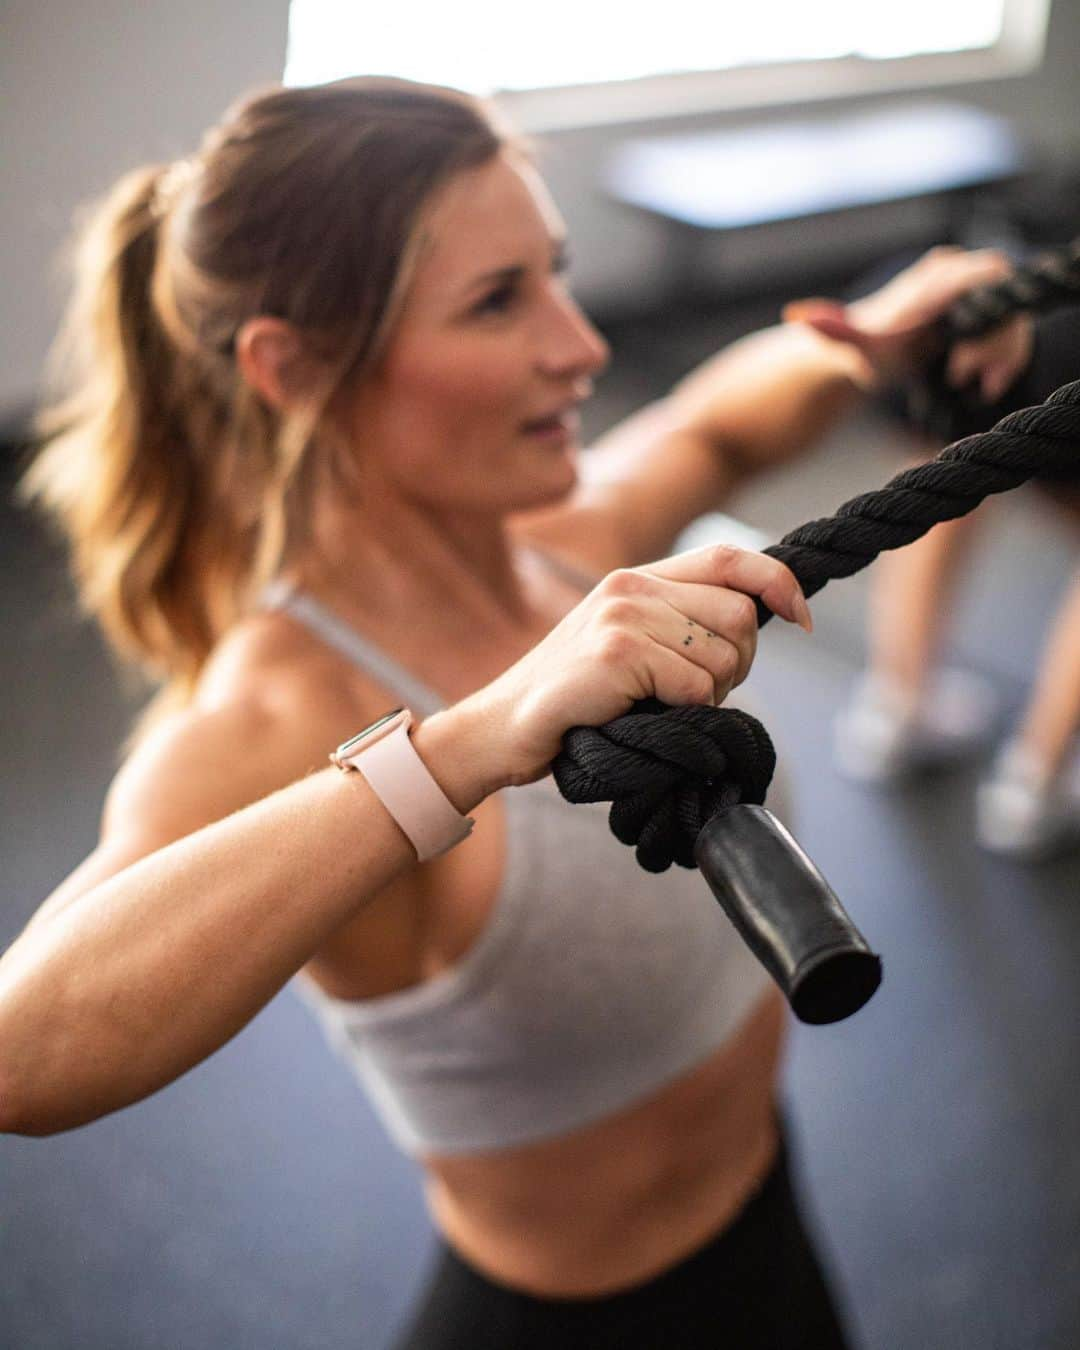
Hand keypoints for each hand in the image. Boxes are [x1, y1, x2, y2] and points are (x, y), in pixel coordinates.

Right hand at [465, 545, 810, 788]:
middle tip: (695, 695)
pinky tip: (643, 718)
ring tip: (659, 708)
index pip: (732, 558)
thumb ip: (680, 624)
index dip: (779, 583)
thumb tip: (757, 621)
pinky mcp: (616, 653)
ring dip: (708, 697)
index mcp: (638, 578)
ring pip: (724, 657)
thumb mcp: (627, 646)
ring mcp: (622, 616)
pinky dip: (683, 714)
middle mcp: (632, 585)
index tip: (802, 618)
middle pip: (741, 615)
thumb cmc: (573, 700)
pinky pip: (695, 688)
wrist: (499, 730)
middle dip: (738, 665)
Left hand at [783, 245, 1032, 397]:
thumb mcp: (859, 344)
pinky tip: (982, 387)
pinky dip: (1005, 363)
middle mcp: (965, 276)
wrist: (875, 356)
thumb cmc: (870, 350)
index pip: (992, 276)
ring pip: (1017, 323)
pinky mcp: (990, 318)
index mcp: (942, 275)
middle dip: (995, 345)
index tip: (960, 359)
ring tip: (971, 385)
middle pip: (1009, 303)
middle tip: (957, 376)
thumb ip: (836, 329)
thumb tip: (795, 316)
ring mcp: (980, 296)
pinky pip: (1016, 336)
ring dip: (1001, 359)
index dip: (989, 316)